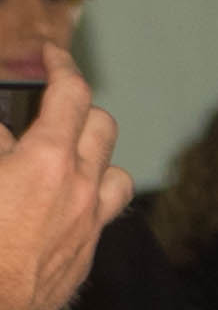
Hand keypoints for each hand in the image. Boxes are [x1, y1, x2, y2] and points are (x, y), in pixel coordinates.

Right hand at [0, 58, 132, 309]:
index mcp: (48, 161)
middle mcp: (81, 189)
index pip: (70, 93)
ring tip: (61, 156)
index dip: (61, 64)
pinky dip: (84, 199)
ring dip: (93, 157)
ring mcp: (88, 224)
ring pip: (114, 173)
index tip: (50, 54)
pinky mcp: (85, 255)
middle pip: (102, 126)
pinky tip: (56, 204)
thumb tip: (7, 135)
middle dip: (78, 108)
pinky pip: (101, 215)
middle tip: (50, 105)